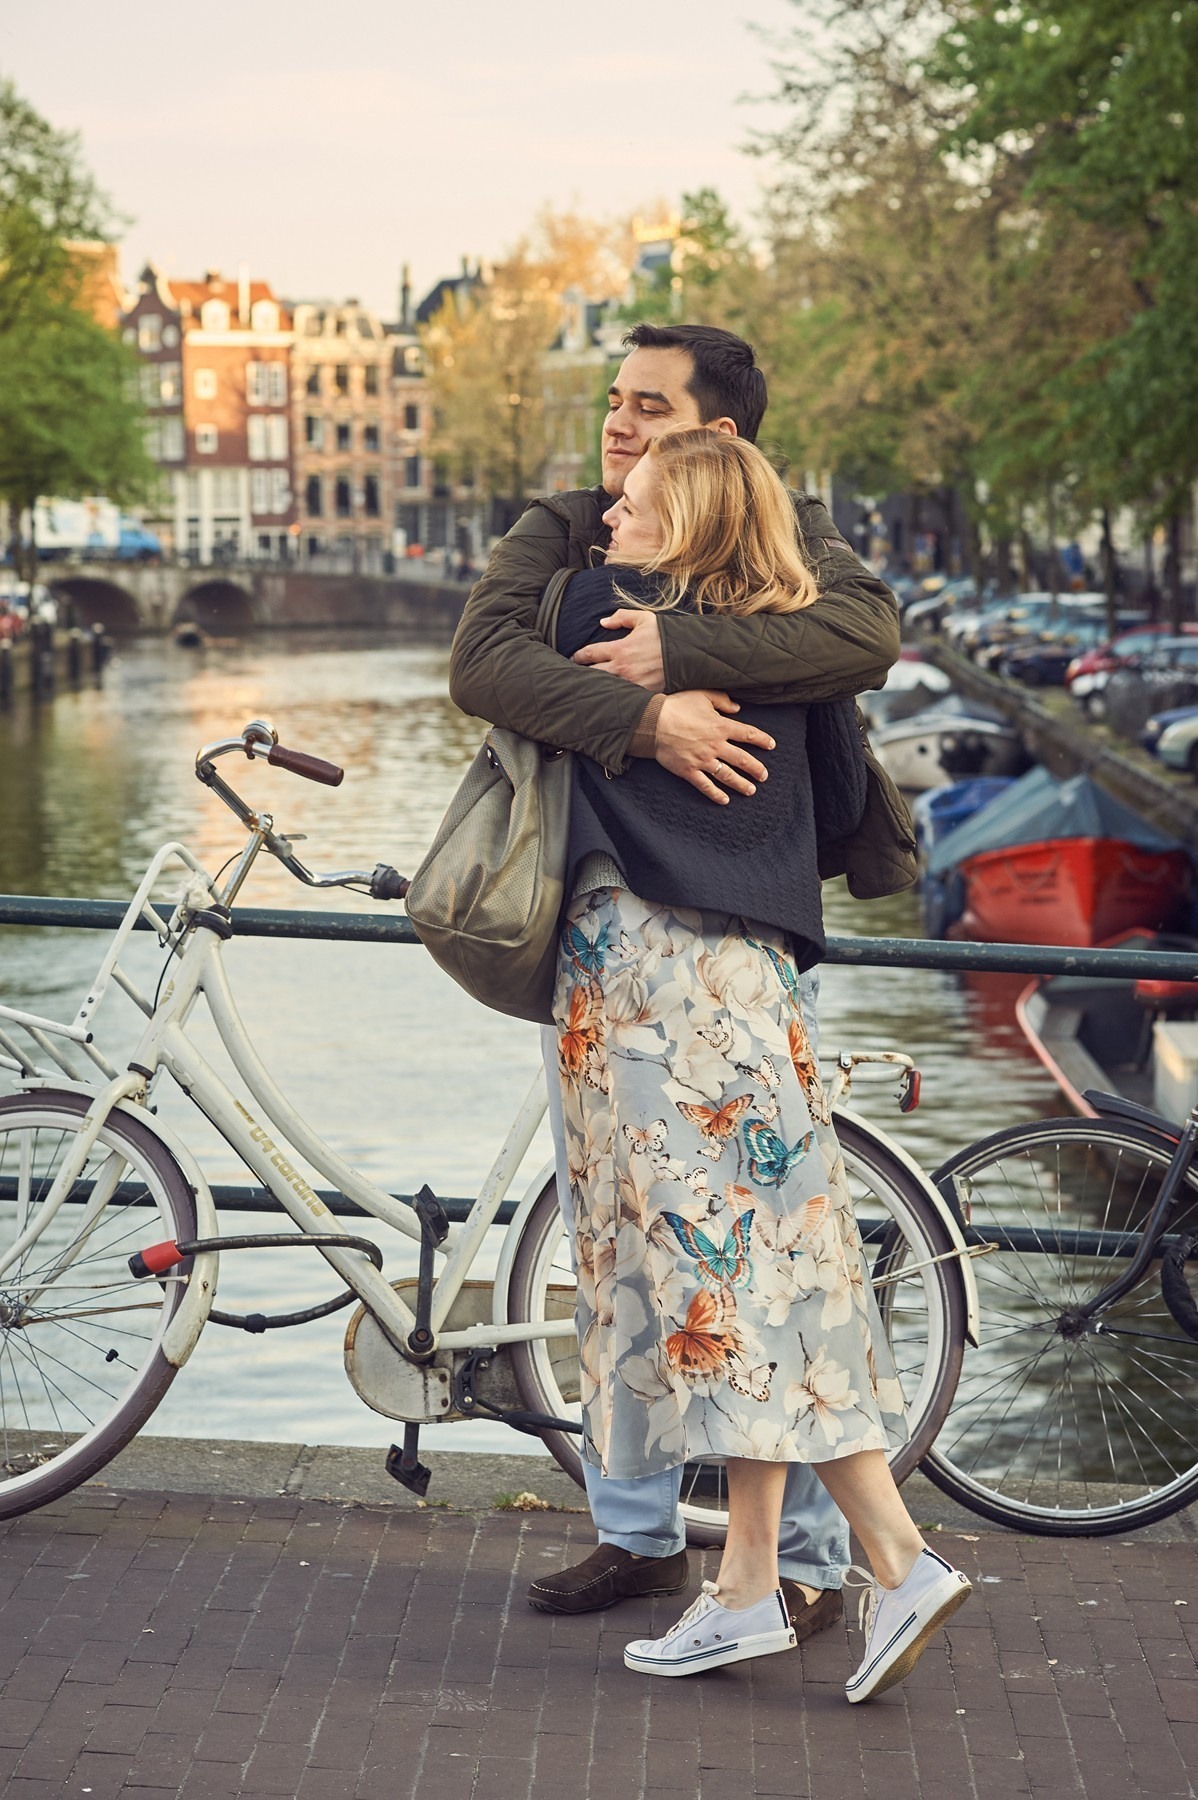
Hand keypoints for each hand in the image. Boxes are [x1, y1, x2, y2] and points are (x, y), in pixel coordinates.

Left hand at [571, 608, 664, 691]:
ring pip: (605, 687)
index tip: (573, 658)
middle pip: (592, 674)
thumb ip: (622, 617)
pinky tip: (608, 697)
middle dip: (581, 674)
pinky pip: (622, 697)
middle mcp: (622, 668)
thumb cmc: (666, 636)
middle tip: (574, 675)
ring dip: (596, 686)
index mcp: (620, 649)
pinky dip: (613, 696)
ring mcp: (631, 683)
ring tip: (587, 687)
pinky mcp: (641, 694)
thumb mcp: (645, 619)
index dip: (578, 656)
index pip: (590, 653)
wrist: (689, 655)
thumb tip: (603, 622)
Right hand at [654, 691, 774, 804]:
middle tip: (764, 776)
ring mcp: (702, 760)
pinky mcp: (688, 771)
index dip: (762, 739)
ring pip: (727, 775)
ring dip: (741, 784)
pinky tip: (725, 800)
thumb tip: (737, 708)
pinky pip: (705, 785)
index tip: (771, 745)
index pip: (748, 734)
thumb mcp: (701, 695)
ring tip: (751, 790)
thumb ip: (722, 700)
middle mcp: (715, 745)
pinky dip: (715, 794)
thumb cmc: (676, 706)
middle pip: (742, 759)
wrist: (652, 722)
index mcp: (720, 726)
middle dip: (756, 768)